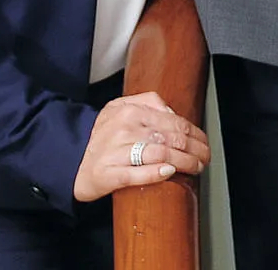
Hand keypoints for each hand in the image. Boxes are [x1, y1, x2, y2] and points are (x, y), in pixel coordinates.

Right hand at [73, 91, 211, 202]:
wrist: (72, 161)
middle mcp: (123, 128)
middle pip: (171, 139)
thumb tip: (173, 111)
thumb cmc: (103, 136)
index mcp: (129, 110)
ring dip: (184, 163)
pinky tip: (168, 172)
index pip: (173, 122)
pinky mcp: (108, 175)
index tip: (204, 143)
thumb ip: (148, 102)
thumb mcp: (119, 107)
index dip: (195, 134)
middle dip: (195, 150)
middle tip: (205, 158)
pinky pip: (135, 174)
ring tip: (196, 167)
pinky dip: (155, 173)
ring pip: (159, 155)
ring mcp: (115, 152)